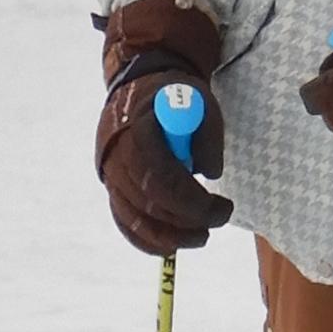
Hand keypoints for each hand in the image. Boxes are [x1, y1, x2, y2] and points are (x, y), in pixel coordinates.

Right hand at [96, 0, 230, 253]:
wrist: (141, 86)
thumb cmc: (176, 95)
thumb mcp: (202, 102)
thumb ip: (207, 137)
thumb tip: (208, 174)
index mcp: (137, 131)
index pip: (161, 178)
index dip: (192, 202)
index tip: (223, 208)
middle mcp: (116, 156)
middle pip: (147, 204)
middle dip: (186, 221)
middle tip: (218, 221)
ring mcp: (110, 174)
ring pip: (134, 219)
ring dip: (169, 237)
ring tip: (201, 236)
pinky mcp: (111, 187)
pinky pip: (124, 221)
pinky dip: (146, 240)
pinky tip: (171, 245)